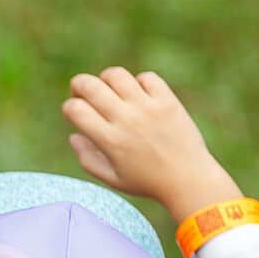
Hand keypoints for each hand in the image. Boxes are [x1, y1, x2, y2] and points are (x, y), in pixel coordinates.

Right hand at [62, 68, 241, 222]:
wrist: (189, 180)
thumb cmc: (148, 182)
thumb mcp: (112, 179)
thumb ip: (87, 159)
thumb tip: (74, 135)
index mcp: (110, 140)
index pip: (75, 109)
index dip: (69, 108)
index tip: (75, 114)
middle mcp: (126, 120)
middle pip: (90, 85)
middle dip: (78, 85)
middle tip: (81, 92)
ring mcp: (148, 108)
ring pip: (116, 75)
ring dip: (106, 79)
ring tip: (110, 90)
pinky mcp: (168, 102)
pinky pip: (146, 78)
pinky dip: (138, 83)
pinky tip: (139, 95)